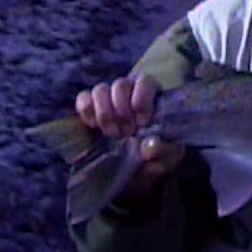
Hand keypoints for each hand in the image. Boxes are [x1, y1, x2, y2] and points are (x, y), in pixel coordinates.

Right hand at [74, 75, 184, 201]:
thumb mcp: (167, 158)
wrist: (137, 169)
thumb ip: (163, 151)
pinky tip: (94, 126)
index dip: (141, 101)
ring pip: (100, 90)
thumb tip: (149, 146)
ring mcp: (110, 97)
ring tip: (111, 134)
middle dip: (121, 111)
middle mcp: (131, 91)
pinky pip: (84, 98)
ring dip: (104, 113)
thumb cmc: (157, 156)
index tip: (142, 124)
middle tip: (126, 133)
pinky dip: (86, 110)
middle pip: (120, 85)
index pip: (145, 83)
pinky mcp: (92, 107)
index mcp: (154, 96)